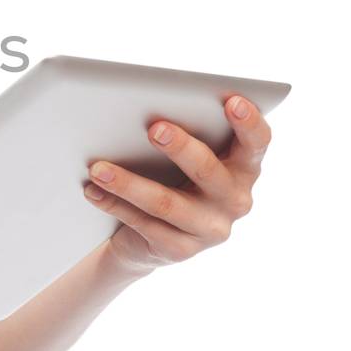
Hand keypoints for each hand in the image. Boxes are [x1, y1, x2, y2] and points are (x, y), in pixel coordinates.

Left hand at [82, 95, 272, 277]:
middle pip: (208, 170)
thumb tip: (146, 111)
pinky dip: (114, 204)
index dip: (249, 123)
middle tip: (153, 128)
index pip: (257, 143)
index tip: (232, 101)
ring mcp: (211, 229)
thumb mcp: (185, 156)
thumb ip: (185, 132)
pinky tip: (93, 190)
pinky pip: (144, 224)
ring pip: (167, 203)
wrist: (152, 236)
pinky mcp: (181, 250)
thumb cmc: (171, 177)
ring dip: (129, 183)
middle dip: (181, 147)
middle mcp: (236, 200)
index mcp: (244, 167)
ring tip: (98, 167)